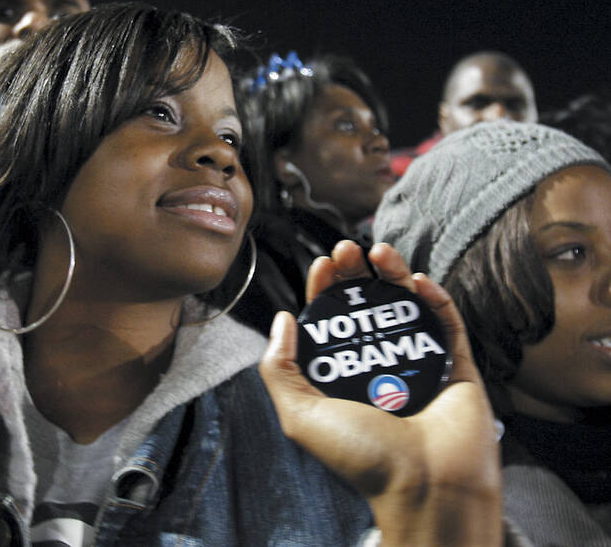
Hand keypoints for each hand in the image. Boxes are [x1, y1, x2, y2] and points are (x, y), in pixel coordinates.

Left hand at [259, 240, 501, 545]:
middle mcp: (380, 366)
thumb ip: (280, 368)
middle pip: (368, 306)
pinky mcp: (456, 365)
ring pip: (406, 307)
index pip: (333, 323)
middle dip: (357, 272)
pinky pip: (447, 323)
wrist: (427, 487)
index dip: (326, 289)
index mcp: (345, 376)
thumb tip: (283, 320)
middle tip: (349, 248)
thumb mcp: (300, 414)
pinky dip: (434, 297)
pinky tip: (416, 279)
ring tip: (379, 251)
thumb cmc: (362, 456)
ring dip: (393, 274)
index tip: (323, 264)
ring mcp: (419, 365)